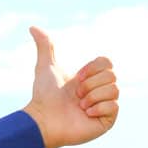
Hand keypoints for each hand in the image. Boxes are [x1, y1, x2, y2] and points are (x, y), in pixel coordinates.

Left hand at [21, 26, 118, 147]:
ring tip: (79, 106)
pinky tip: (85, 115)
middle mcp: (99, 91)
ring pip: (114, 90)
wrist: (43, 120)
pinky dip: (98, 108)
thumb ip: (44, 46)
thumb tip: (32, 26)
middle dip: (90, 83)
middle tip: (75, 95)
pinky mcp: (107, 121)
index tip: (76, 77)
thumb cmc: (43, 97)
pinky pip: (114, 107)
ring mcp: (104, 106)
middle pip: (112, 75)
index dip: (93, 68)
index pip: (107, 62)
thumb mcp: (45, 67)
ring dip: (92, 96)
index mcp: (90, 78)